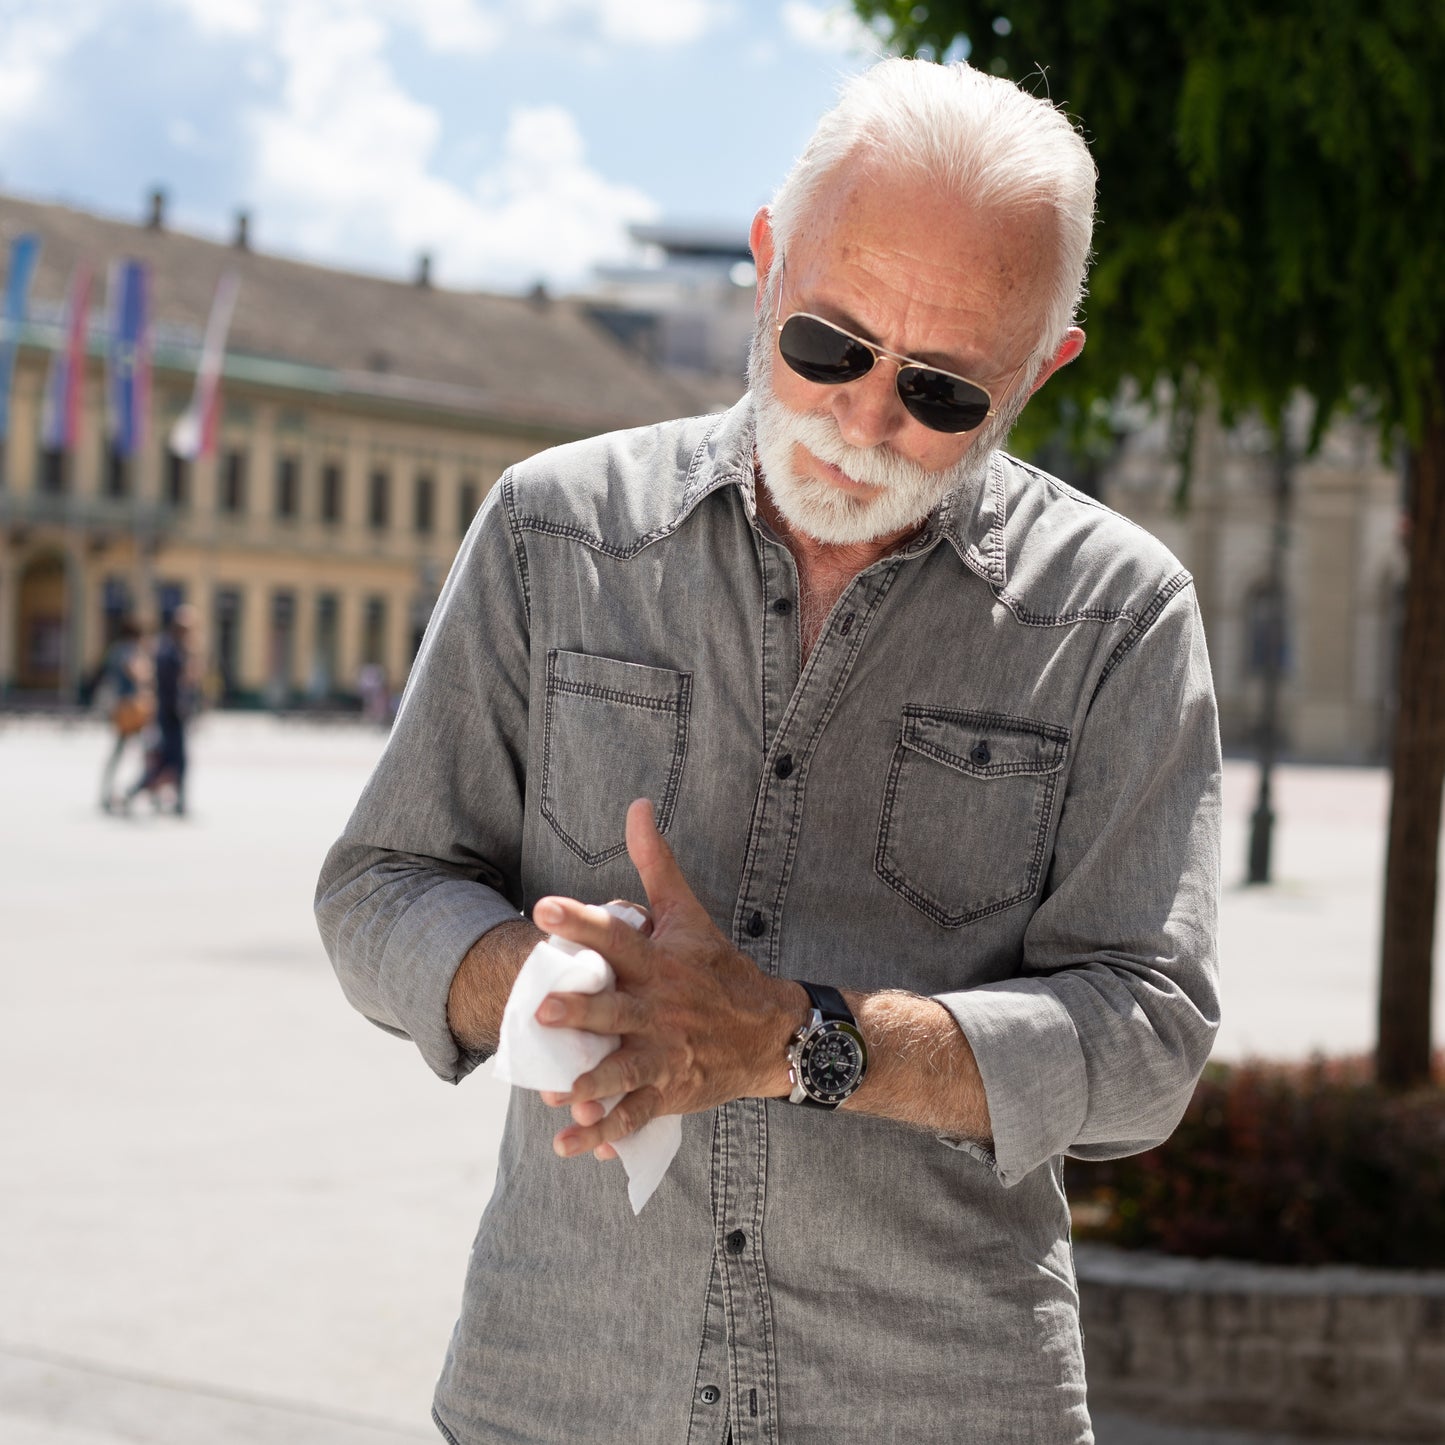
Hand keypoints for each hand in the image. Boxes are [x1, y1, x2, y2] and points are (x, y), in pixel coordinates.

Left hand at [533, 798, 805, 1160]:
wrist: (772, 1031)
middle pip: (616, 1010)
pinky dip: (604, 1134)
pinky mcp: (672, 1090)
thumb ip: (656, 863)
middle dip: (583, 1014)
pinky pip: (635, 1115)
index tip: (543, 908)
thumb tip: (637, 805)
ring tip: (559, 1095)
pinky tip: (570, 1144)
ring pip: (626, 1070)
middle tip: (543, 1012)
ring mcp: (667, 1053)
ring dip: (593, 1083)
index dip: (582, 922)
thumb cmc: (717, 967)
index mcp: (659, 962)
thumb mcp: (688, 914)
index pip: (617, 936)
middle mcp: (660, 1008)